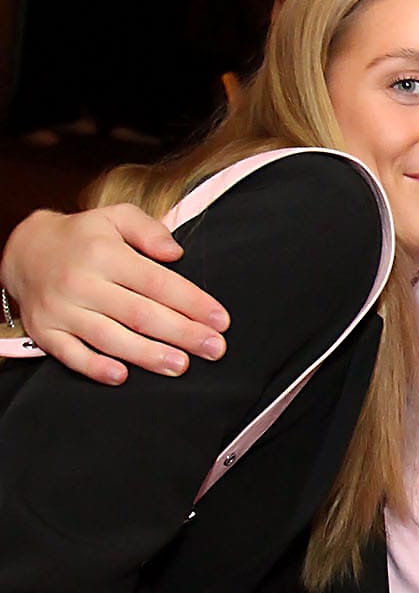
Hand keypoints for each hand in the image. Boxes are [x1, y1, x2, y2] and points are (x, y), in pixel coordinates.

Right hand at [1, 206, 229, 384]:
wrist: (25, 250)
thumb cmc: (82, 237)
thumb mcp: (115, 216)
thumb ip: (149, 230)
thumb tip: (175, 252)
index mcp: (104, 254)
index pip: (157, 283)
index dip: (192, 303)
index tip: (220, 320)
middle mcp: (81, 283)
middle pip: (140, 314)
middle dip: (182, 334)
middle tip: (214, 348)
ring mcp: (61, 309)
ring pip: (109, 338)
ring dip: (148, 355)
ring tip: (181, 365)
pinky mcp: (45, 331)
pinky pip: (70, 354)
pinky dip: (95, 368)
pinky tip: (122, 376)